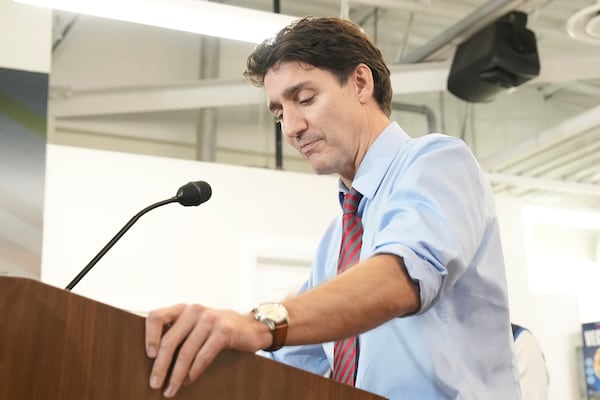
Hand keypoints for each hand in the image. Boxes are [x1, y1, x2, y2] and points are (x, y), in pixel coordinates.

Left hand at [145, 303, 270, 397]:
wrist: (252, 327)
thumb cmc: (217, 329)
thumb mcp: (197, 324)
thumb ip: (178, 332)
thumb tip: (154, 359)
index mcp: (184, 308)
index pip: (157, 316)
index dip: (149, 336)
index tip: (149, 355)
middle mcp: (195, 310)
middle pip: (170, 340)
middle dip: (160, 366)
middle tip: (154, 384)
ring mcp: (210, 320)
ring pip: (186, 351)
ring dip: (176, 374)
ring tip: (170, 390)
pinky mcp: (224, 332)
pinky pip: (203, 355)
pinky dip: (193, 372)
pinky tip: (188, 381)